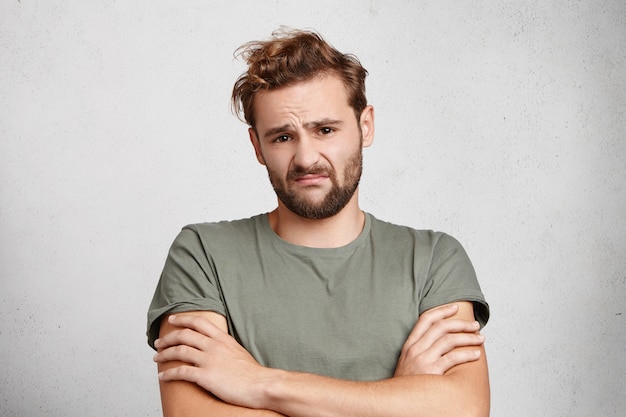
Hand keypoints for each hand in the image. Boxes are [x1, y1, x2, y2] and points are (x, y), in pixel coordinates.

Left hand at [153, 314, 272, 408]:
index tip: (172, 320)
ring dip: (164, 354)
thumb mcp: (238, 351)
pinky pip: (180, 371)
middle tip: (159, 342)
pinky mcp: (205, 376)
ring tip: (157, 357)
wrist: (260, 384)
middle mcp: (214, 345)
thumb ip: (225, 346)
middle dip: (168, 337)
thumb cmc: (252, 372)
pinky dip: (168, 373)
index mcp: (222, 338)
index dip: (182, 319)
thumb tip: (216, 347)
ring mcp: (208, 360)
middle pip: (184, 334)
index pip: (198, 322)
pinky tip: (163, 377)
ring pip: (179, 351)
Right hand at [394, 303, 484, 376]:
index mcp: (409, 344)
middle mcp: (416, 348)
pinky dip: (467, 354)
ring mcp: (423, 359)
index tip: (455, 307)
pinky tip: (476, 354)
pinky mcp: (432, 371)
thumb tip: (440, 339)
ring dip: (468, 337)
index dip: (442, 311)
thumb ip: (420, 348)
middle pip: (441, 327)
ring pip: (449, 340)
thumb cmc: (406, 382)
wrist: (395, 400)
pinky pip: (453, 358)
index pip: (426, 319)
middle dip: (461, 323)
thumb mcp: (407, 360)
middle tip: (475, 325)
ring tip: (480, 338)